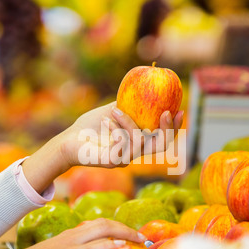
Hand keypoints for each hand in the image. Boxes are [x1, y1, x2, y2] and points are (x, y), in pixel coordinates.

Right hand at [0, 218, 145, 248]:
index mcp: (72, 233)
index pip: (99, 224)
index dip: (117, 226)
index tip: (131, 233)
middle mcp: (74, 234)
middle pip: (105, 223)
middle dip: (125, 227)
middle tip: (141, 235)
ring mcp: (73, 244)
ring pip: (103, 230)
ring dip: (124, 232)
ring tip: (138, 238)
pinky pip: (95, 247)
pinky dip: (110, 245)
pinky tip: (122, 246)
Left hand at [61, 101, 184, 167]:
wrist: (69, 140)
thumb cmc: (90, 126)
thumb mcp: (114, 110)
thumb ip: (130, 104)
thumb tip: (147, 86)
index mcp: (137, 143)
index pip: (162, 138)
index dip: (174, 127)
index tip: (180, 109)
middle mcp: (134, 153)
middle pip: (162, 146)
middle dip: (167, 129)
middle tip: (166, 112)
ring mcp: (124, 159)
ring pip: (141, 141)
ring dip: (129, 122)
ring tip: (114, 111)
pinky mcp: (113, 161)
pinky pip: (124, 144)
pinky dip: (117, 128)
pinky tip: (106, 121)